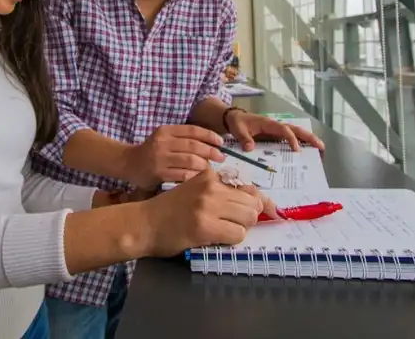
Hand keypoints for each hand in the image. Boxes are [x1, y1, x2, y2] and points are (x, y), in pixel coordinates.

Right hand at [124, 125, 225, 188]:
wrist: (128, 163)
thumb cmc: (151, 151)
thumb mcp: (164, 139)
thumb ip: (182, 140)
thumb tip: (211, 145)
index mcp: (166, 131)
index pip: (192, 130)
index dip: (209, 135)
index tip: (221, 142)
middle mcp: (162, 142)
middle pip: (193, 145)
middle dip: (210, 151)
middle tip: (221, 158)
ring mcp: (160, 157)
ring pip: (189, 160)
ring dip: (204, 165)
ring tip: (211, 170)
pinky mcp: (158, 172)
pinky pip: (181, 174)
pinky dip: (193, 176)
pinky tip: (199, 179)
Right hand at [137, 169, 266, 256]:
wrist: (143, 223)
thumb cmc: (169, 209)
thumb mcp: (196, 191)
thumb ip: (221, 192)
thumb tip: (258, 201)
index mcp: (209, 176)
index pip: (248, 187)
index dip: (262, 202)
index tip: (272, 211)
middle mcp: (211, 187)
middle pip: (253, 203)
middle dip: (249, 217)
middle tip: (234, 224)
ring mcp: (208, 206)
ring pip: (248, 218)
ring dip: (240, 228)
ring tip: (221, 230)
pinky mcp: (205, 226)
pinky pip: (237, 234)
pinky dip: (231, 239)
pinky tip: (214, 237)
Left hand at [226, 111, 324, 151]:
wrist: (235, 119)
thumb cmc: (238, 123)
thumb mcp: (238, 130)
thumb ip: (244, 139)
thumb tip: (250, 148)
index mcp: (269, 123)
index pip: (284, 129)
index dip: (291, 138)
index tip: (296, 150)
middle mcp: (276, 126)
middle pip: (296, 130)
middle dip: (309, 138)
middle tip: (321, 147)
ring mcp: (278, 131)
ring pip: (297, 133)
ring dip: (309, 140)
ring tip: (321, 151)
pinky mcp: (277, 136)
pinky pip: (292, 139)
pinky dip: (301, 144)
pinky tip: (308, 153)